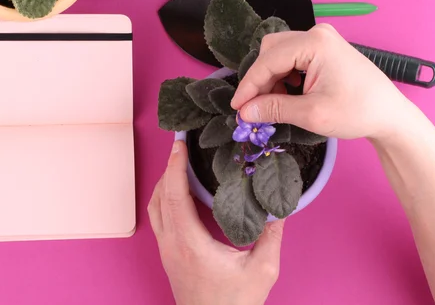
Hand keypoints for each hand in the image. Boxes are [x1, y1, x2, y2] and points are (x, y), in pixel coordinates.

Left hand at [148, 140, 284, 304]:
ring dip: (164, 183)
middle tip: (181, 148)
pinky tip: (181, 194)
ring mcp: (166, 250)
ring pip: (155, 207)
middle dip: (168, 168)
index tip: (179, 145)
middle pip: (160, 196)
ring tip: (180, 165)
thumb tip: (280, 209)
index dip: (175, 167)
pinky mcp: (168, 255)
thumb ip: (271, 236)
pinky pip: (159, 218)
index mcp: (190, 243)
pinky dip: (166, 198)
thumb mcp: (262, 270)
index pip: (175, 196)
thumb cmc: (234, 304)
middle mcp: (172, 244)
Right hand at [231, 23, 413, 139]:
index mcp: (314, 43)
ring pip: (279, 54)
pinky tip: (288, 95)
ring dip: (271, 79)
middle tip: (255, 107)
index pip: (268, 60)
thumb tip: (244, 112)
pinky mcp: (324, 49)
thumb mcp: (311, 114)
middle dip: (260, 80)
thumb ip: (274, 109)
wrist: (389, 115)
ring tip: (275, 104)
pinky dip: (284, 77)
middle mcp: (316, 33)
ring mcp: (321, 39)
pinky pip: (292, 58)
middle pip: (270, 51)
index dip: (249, 85)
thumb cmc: (357, 112)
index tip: (236, 108)